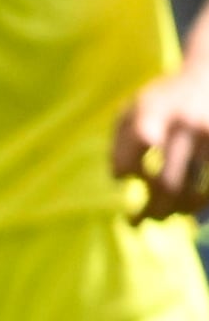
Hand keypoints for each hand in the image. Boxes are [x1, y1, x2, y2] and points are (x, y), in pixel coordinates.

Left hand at [117, 60, 208, 218]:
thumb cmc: (164, 98)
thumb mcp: (134, 107)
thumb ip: (120, 142)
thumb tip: (119, 180)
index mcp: (154, 110)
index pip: (134, 153)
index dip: (127, 170)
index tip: (127, 176)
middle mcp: (185, 123)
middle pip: (166, 181)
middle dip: (151, 209)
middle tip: (138, 221)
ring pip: (193, 189)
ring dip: (176, 211)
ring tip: (162, 218)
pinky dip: (200, 203)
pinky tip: (190, 209)